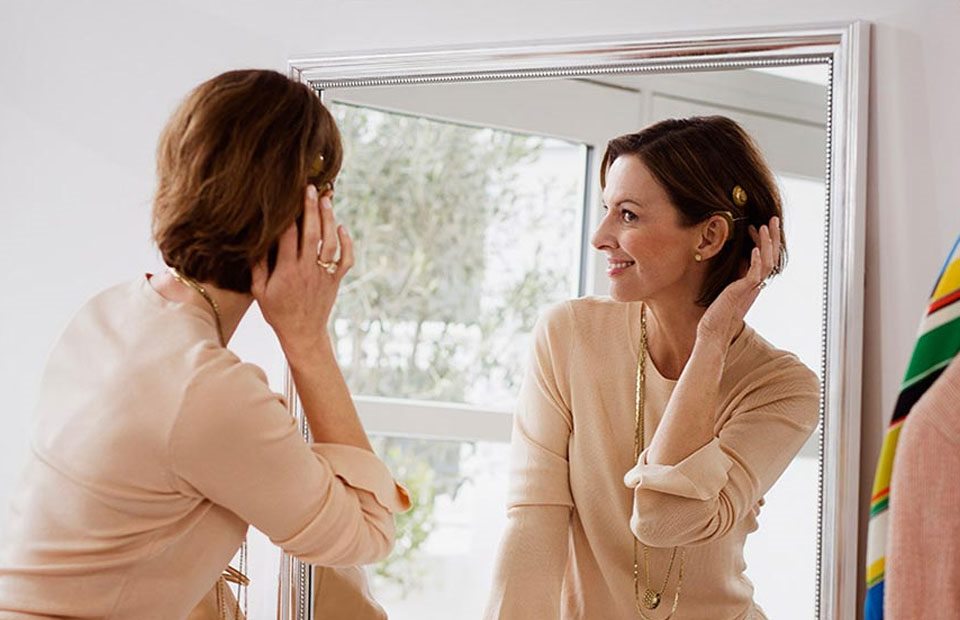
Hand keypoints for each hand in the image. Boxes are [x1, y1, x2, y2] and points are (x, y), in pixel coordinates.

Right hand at [251, 184, 354, 357]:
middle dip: (311, 209)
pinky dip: (347, 243)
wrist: (303, 333)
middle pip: (311, 234)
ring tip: (327, 200)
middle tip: (310, 188)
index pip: (288, 237)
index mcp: (286, 271)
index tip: (286, 197)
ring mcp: (324, 274)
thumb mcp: (259, 291)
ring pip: (330, 243)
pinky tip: (342, 227)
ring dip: (329, 220)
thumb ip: (258, 266)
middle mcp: (307, 270)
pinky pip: (346, 259)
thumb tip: (255, 241)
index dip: (288, 216)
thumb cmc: (277, 311)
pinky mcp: (336, 279)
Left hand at [697, 216, 780, 349]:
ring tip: (763, 227)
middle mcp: (755, 284)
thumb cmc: (717, 312)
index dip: (765, 241)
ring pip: (767, 263)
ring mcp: (750, 288)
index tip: (758, 226)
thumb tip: (738, 258)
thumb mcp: (727, 288)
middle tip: (772, 220)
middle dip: (773, 237)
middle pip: (772, 257)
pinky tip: (755, 249)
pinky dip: (756, 261)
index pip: (765, 257)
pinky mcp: (742, 292)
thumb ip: (735, 274)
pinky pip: (755, 274)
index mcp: (753, 282)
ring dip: (766, 244)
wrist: (713, 331)